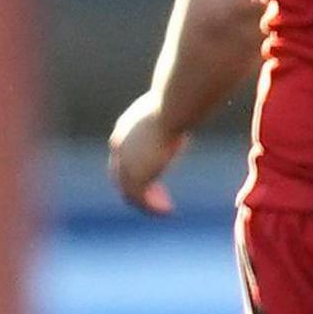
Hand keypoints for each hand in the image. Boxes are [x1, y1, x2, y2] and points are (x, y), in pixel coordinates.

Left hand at [107, 88, 189, 213]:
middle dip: (141, 189)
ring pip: (130, 192)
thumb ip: (176, 113)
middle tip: (160, 199)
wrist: (171, 108)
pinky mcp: (135, 175)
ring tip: (166, 209)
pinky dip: (152, 207)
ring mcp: (125, 162)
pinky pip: (140, 199)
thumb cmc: (179, 102)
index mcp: (125, 130)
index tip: (155, 178)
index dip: (138, 169)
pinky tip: (167, 211)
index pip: (124, 156)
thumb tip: (193, 106)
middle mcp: (120, 147)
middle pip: (122, 176)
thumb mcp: (173, 107)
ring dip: (148, 202)